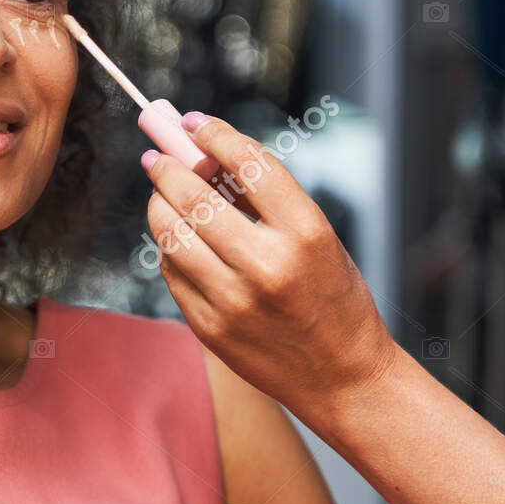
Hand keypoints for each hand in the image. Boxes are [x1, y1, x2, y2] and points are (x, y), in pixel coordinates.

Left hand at [141, 113, 401, 423]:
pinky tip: (181, 241)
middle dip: (168, 165)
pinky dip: (171, 248)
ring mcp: (233, 301)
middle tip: (159, 156)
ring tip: (165, 196)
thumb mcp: (319, 240)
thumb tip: (208, 153)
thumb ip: (268, 200)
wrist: (345, 379)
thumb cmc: (335, 300)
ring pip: (170, 233)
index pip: (248, 162)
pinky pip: (172, 273)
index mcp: (307, 233)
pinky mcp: (210, 329)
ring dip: (160, 204)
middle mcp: (267, 265)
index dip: (214, 135)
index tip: (195, 123)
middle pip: (194, 195)